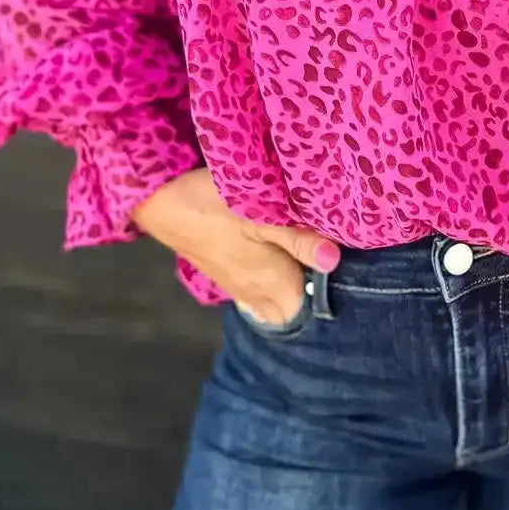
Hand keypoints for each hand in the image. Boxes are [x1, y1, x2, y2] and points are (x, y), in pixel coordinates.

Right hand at [131, 168, 340, 323]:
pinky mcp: (228, 277)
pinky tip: (280, 258)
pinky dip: (274, 281)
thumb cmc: (212, 202)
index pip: (313, 308)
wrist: (161, 201)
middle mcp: (258, 295)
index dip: (332, 293)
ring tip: (309, 257)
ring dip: (295, 284)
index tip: (347, 270)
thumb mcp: (259, 212)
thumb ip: (298, 238)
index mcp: (273, 284)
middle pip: (297, 308)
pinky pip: (260, 290)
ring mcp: (240, 289)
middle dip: (315, 293)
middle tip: (330, 260)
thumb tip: (334, 260)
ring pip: (278, 300)